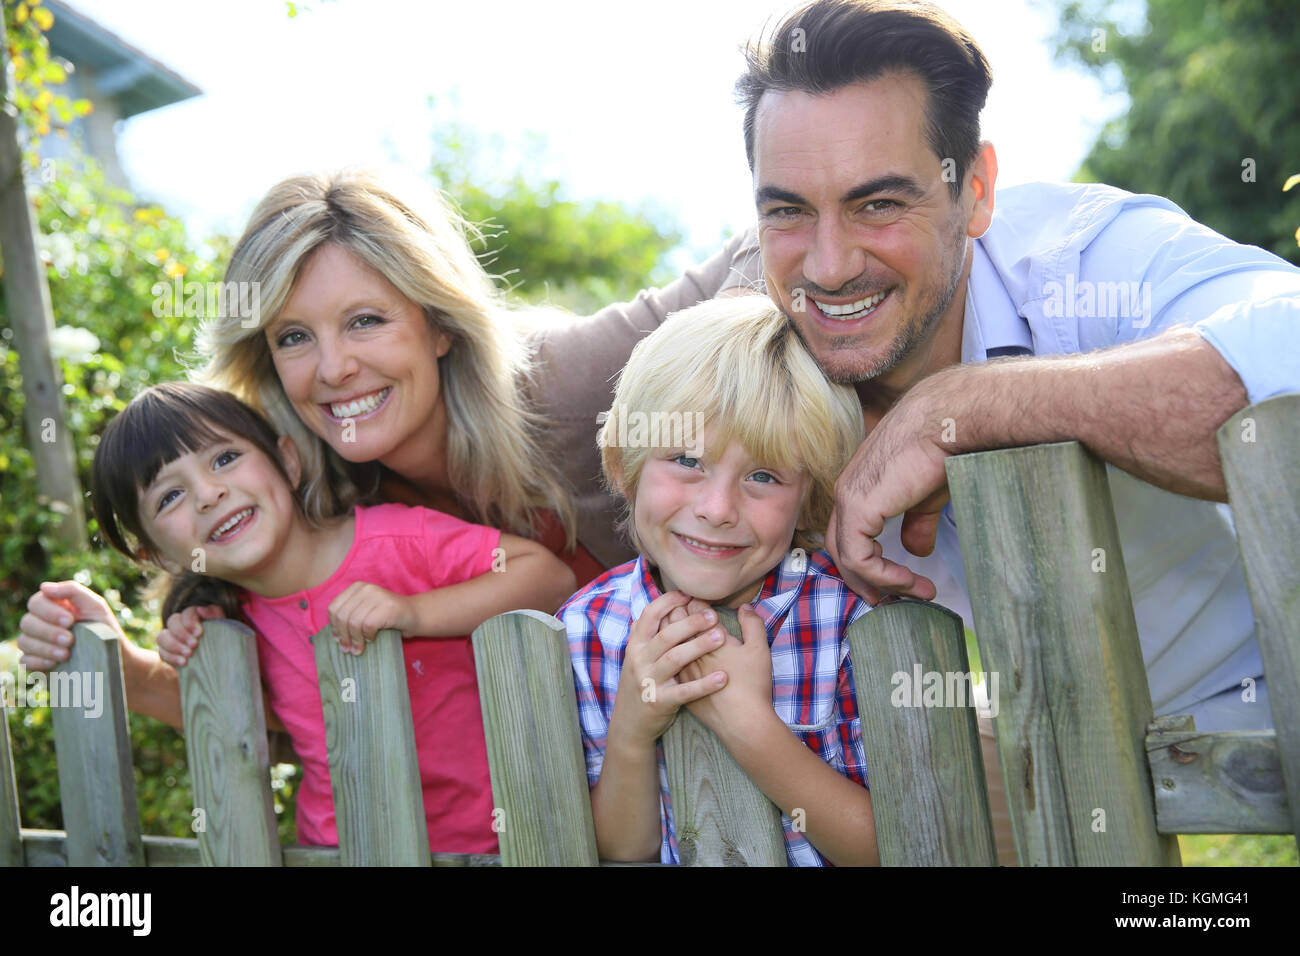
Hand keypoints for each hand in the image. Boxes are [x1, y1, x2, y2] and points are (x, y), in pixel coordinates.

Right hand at [18, 581, 121, 670]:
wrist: (108, 657)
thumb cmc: (102, 627)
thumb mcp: (94, 605)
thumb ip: (72, 590)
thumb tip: (43, 586)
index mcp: (51, 605)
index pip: (36, 603)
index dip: (49, 612)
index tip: (70, 621)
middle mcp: (39, 623)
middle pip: (27, 622)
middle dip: (48, 632)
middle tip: (70, 640)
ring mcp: (35, 643)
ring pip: (24, 642)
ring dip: (44, 648)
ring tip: (65, 654)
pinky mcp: (35, 662)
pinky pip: (24, 661)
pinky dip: (38, 662)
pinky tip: (54, 664)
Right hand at [157, 605, 225, 667]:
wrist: (219, 658)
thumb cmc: (222, 637)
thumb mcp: (223, 625)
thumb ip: (214, 613)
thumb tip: (200, 609)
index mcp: (194, 615)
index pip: (186, 612)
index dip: (190, 622)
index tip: (199, 633)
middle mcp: (180, 623)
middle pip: (172, 621)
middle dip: (182, 634)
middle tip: (194, 645)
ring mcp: (171, 637)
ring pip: (162, 636)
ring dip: (174, 646)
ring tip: (189, 654)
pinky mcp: (167, 651)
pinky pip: (161, 652)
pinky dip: (171, 657)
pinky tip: (183, 663)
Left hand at [327, 582, 415, 654]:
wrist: (414, 615)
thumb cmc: (387, 617)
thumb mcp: (365, 611)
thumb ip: (350, 616)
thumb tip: (335, 636)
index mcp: (356, 588)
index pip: (334, 608)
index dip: (333, 627)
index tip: (338, 640)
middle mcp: (366, 588)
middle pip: (342, 616)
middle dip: (343, 636)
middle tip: (347, 649)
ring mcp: (377, 596)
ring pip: (354, 622)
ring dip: (355, 640)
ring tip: (358, 650)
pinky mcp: (388, 607)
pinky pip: (368, 626)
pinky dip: (368, 636)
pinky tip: (372, 640)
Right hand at [607, 591, 727, 748]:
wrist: (628, 725)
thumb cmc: (640, 684)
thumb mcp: (636, 658)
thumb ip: (648, 635)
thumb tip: (663, 608)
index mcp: (635, 646)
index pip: (649, 615)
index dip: (668, 602)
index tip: (689, 596)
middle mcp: (639, 660)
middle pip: (666, 635)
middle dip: (691, 623)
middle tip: (714, 616)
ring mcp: (648, 681)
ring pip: (675, 659)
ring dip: (699, 646)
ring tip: (721, 637)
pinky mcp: (659, 702)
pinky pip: (684, 691)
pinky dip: (704, 684)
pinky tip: (722, 677)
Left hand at [678, 606, 772, 737]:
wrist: (740, 722)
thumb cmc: (752, 685)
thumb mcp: (759, 650)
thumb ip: (753, 624)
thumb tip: (745, 607)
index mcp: (710, 638)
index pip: (695, 611)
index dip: (694, 601)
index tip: (694, 596)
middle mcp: (692, 652)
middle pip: (676, 623)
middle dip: (676, 611)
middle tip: (679, 603)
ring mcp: (682, 670)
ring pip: (667, 643)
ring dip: (667, 630)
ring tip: (670, 622)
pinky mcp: (679, 687)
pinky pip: (667, 664)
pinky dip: (666, 654)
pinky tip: (669, 653)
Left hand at [826, 389, 946, 603]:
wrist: (946, 424)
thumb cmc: (939, 450)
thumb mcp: (925, 497)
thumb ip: (916, 524)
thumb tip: (917, 551)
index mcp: (857, 487)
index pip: (846, 533)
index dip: (863, 562)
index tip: (889, 584)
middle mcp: (846, 492)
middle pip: (839, 548)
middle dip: (861, 579)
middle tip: (886, 600)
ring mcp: (848, 500)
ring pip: (848, 557)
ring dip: (881, 582)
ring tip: (916, 592)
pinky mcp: (859, 508)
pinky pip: (860, 558)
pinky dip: (882, 575)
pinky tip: (908, 581)